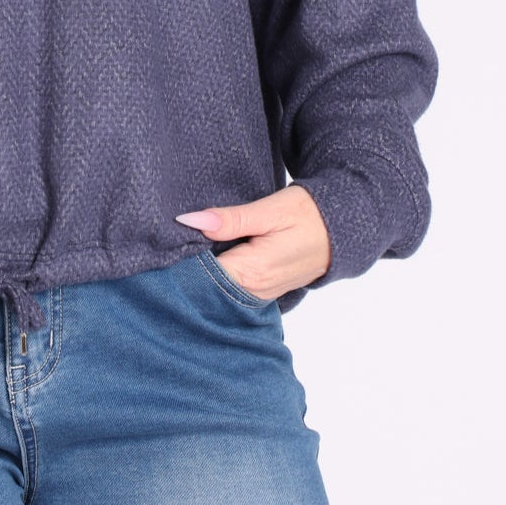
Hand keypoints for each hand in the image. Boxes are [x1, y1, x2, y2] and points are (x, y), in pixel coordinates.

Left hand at [174, 184, 331, 300]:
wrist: (344, 229)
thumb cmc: (308, 214)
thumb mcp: (269, 210)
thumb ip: (229, 219)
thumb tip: (188, 220)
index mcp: (251, 272)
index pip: (199, 276)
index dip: (177, 261)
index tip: (161, 245)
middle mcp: (253, 291)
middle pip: (204, 285)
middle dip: (185, 268)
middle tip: (165, 246)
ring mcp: (260, 295)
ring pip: (216, 289)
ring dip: (201, 272)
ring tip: (182, 250)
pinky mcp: (264, 291)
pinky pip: (231, 289)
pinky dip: (217, 276)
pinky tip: (208, 259)